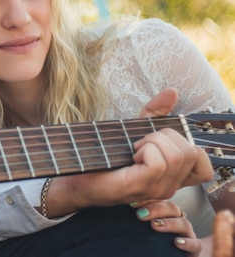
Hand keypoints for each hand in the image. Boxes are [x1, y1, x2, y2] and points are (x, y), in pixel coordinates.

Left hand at [46, 88, 213, 216]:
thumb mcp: (134, 131)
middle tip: (140, 143)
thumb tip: (172, 91)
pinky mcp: (141, 186)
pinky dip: (145, 150)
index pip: (203, 168)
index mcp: (171, 176)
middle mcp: (169, 186)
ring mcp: (157, 189)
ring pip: (177, 156)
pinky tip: (131, 154)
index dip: (191, 148)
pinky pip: (158, 163)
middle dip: (165, 136)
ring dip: (152, 142)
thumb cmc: (104, 156)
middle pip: (191, 152)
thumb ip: (155, 114)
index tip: (161, 140)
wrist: (77, 178)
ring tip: (134, 148)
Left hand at [133, 200, 203, 256]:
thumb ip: (137, 215)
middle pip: (172, 208)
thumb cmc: (151, 240)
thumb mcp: (142, 227)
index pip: (160, 199)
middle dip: (156, 209)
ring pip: (184, 223)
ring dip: (169, 223)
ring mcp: (187, 234)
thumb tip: (120, 203)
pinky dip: (187, 243)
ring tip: (155, 225)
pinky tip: (176, 242)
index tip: (131, 204)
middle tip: (140, 215)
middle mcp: (178, 220)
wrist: (169, 256)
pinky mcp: (195, 249)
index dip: (147, 199)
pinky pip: (196, 244)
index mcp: (166, 212)